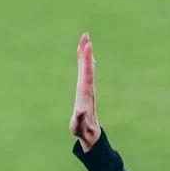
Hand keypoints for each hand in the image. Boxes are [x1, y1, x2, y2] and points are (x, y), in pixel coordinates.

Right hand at [69, 32, 100, 152]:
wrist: (90, 133)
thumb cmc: (82, 130)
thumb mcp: (79, 126)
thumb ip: (80, 119)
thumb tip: (80, 111)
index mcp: (85, 94)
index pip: (87, 74)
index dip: (87, 61)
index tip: (88, 47)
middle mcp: (88, 88)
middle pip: (88, 67)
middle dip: (87, 52)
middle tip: (86, 36)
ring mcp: (87, 88)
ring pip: (87, 68)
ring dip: (86, 53)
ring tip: (85, 39)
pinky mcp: (85, 88)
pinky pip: (85, 71)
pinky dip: (84, 61)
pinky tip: (84, 52)